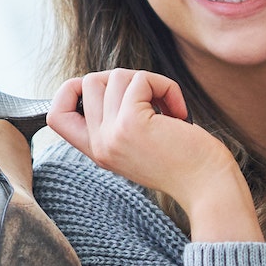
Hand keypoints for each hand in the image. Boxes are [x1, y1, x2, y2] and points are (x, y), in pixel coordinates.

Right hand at [48, 69, 260, 239]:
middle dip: (123, 80)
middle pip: (87, 82)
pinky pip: (140, 80)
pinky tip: (179, 112)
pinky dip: (165, 86)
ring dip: (148, 82)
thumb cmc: (187, 163)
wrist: (210, 188)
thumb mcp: (141, 146)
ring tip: (169, 108)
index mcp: (98, 152)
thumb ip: (119, 122)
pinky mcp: (131, 123)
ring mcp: (112, 134)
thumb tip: (113, 81)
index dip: (71, 91)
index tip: (105, 91)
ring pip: (114, 76)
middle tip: (152, 100)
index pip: (55, 115)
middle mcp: (100, 145)